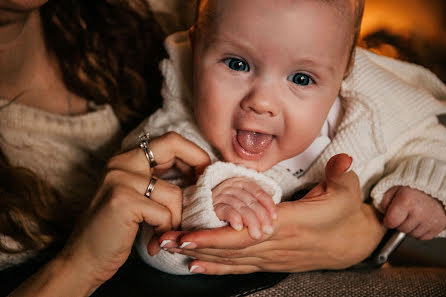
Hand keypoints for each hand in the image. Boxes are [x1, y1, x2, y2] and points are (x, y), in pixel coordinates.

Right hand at [10, 132, 209, 295]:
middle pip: (173, 145)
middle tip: (201, 194)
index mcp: (127, 159)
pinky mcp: (123, 201)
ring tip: (164, 232)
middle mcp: (121, 162)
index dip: (194, 154)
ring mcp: (120, 179)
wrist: (83, 260)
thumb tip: (202, 171)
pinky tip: (153, 241)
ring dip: (176, 219)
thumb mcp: (140, 196)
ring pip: (174, 193)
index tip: (203, 176)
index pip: (170, 140)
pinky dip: (165, 230)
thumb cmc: (118, 230)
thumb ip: (162, 180)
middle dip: (196, 167)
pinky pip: (165, 213)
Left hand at [161, 154, 385, 274]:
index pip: (246, 233)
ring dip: (200, 255)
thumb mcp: (346, 190)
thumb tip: (342, 159)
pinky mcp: (272, 261)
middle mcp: (276, 244)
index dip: (216, 236)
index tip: (189, 234)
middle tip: (166, 240)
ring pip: (231, 259)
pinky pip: (240, 267)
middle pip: (230, 248)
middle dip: (196, 245)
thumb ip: (339, 173)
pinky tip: (196, 267)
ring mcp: (273, 256)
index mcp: (290, 224)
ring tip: (172, 250)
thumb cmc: (345, 214)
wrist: (353, 243)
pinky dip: (217, 267)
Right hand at [213, 177, 276, 238]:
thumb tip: (274, 217)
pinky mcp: (211, 205)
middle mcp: (232, 186)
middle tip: (268, 231)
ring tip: (256, 234)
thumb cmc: (227, 209)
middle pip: (251, 200)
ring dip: (250, 221)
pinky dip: (233, 217)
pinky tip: (239, 228)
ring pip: (240, 206)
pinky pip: (225, 209)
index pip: (258, 191)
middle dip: (262, 216)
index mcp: (242, 183)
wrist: (200, 211)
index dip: (268, 204)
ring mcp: (221, 195)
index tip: (275, 218)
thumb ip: (255, 205)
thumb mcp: (242, 203)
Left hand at [381, 186, 445, 239]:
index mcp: (406, 201)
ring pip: (412, 234)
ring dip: (410, 227)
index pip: (390, 222)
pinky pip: (423, 236)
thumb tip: (383, 215)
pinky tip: (421, 220)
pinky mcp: (440, 226)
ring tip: (414, 214)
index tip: (391, 216)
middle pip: (401, 229)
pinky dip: (421, 230)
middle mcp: (419, 213)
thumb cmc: (413, 187)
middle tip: (405, 212)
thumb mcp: (394, 189)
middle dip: (400, 223)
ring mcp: (431, 221)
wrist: (436, 186)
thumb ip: (384, 202)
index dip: (388, 220)